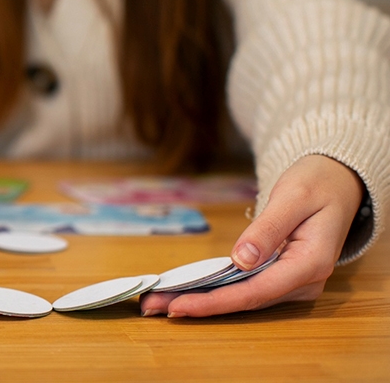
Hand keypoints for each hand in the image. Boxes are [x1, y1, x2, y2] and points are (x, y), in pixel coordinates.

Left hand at [141, 155, 364, 317]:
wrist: (336, 182)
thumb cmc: (317, 184)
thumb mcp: (292, 198)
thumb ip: (268, 230)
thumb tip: (241, 260)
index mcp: (311, 263)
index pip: (255, 291)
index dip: (215, 301)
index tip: (179, 304)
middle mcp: (304, 281)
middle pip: (245, 300)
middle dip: (198, 304)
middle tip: (151, 305)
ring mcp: (294, 281)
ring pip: (243, 297)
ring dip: (202, 299)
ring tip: (158, 301)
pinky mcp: (282, 276)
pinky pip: (246, 287)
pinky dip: (215, 289)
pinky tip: (186, 290)